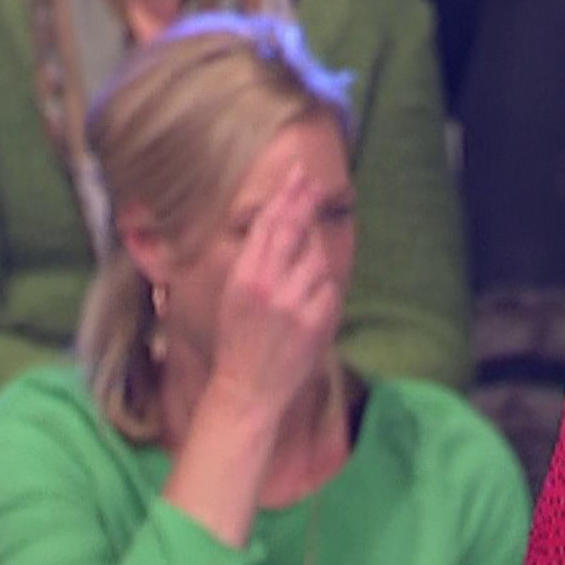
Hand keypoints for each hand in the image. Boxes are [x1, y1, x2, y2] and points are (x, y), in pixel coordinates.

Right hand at [206, 165, 341, 416]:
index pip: (267, 225)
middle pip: (294, 230)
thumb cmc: (239, 342)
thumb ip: (256, 263)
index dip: (285, 196)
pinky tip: (314, 302)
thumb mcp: (234, 296)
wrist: (246, 389)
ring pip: (318, 259)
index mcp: (242, 276)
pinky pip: (330, 290)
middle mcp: (267, 284)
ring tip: (304, 273)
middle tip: (316, 182)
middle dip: (305, 202)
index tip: (298, 175)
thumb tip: (276, 227)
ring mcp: (293, 302)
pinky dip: (325, 291)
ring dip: (317, 257)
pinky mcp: (315, 321)